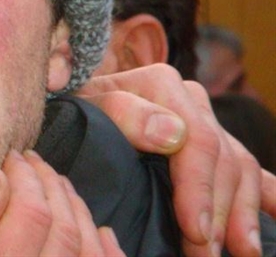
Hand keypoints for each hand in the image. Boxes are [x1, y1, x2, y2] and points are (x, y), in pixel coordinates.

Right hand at [0, 150, 123, 256]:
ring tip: (57, 183)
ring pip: (84, 256)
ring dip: (78, 212)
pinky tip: (103, 233)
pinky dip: (107, 254)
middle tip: (31, 161)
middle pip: (63, 236)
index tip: (8, 157)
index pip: (31, 218)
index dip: (25, 178)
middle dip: (52, 187)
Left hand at [80, 63, 268, 256]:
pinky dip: (266, 194)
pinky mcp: (211, 142)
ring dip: (243, 213)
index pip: (197, 140)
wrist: (68, 108)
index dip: (200, 189)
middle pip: (222, 159)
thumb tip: (170, 134)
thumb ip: (122, 112)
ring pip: (240, 167)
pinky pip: (249, 168)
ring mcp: (204, 120)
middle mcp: (190, 99)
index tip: (194, 230)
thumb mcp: (83, 106)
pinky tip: (274, 218)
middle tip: (208, 255)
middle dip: (219, 212)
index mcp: (162, 85)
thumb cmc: (72, 112)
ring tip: (242, 252)